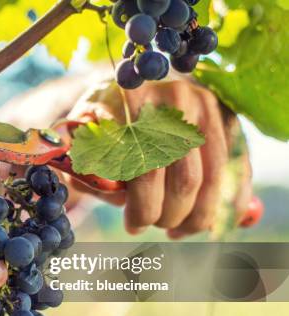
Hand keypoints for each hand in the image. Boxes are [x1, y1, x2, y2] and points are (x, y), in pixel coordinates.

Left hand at [68, 80, 252, 238]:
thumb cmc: (100, 123)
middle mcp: (172, 98)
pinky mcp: (225, 116)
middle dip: (169, 214)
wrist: (128, 85)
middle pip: (184, 178)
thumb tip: (120, 200)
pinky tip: (207, 222)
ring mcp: (204, 105)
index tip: (133, 225)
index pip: (144, 168)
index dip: (143, 207)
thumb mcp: (83, 141)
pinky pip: (235, 168)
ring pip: (212, 179)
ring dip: (195, 216)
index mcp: (131, 101)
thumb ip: (89, 171)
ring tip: (176, 228)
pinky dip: (229, 202)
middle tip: (155, 224)